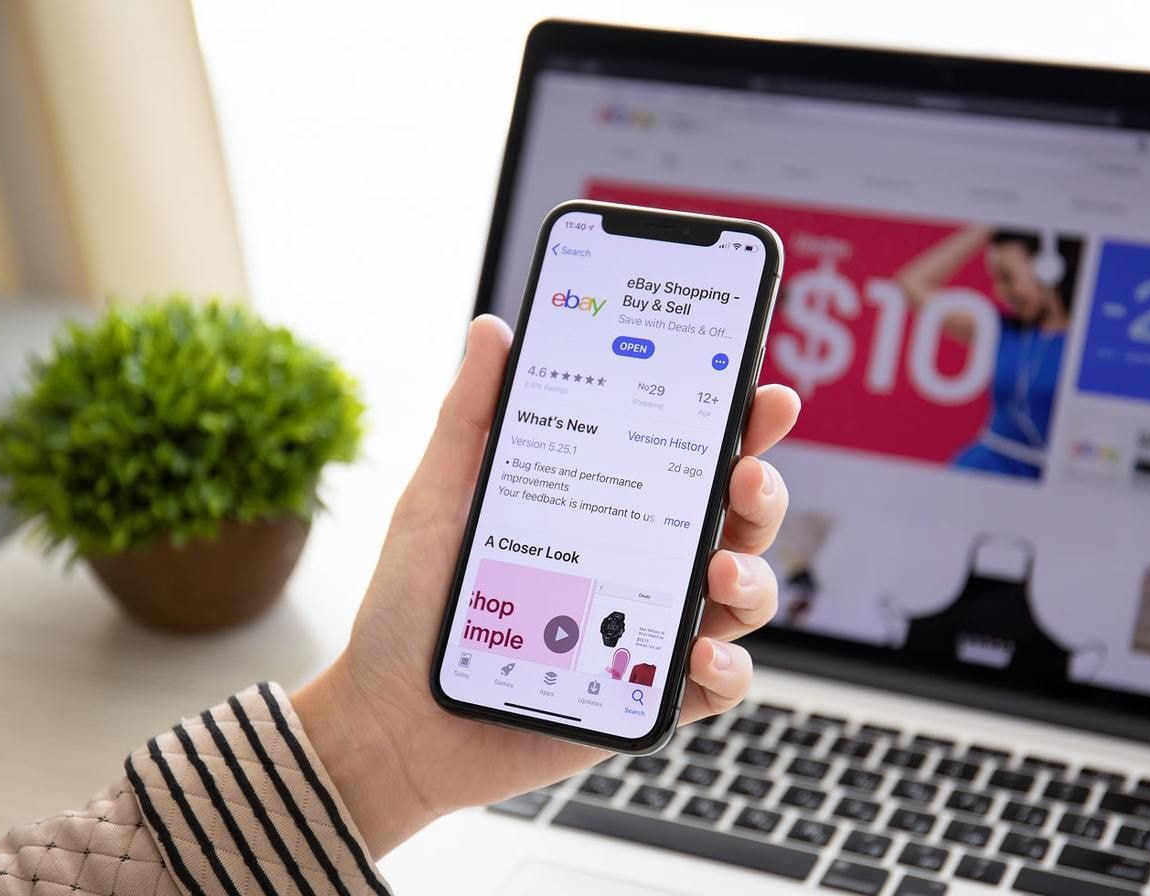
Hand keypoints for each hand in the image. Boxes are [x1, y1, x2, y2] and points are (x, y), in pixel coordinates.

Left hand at [294, 315, 799, 856]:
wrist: (386, 715)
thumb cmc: (412, 605)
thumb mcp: (439, 498)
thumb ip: (471, 417)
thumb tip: (491, 329)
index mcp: (607, 508)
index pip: (688, 458)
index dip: (739, 426)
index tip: (763, 396)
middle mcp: (641, 563)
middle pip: (734, 520)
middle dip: (761, 492)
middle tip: (745, 474)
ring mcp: (647, 629)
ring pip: (741, 596)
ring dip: (753, 576)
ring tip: (718, 567)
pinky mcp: (644, 696)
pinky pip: (715, 685)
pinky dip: (727, 668)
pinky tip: (700, 651)